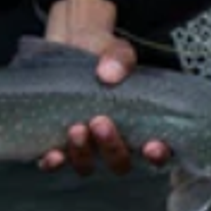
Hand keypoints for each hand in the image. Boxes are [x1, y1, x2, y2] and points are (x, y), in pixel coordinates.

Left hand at [37, 0, 172, 177]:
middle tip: (101, 122)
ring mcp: (84, 146)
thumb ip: (120, 59)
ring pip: (87, 165)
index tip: (152, 145)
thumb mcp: (115, 50)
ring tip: (76, 128)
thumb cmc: (99, 53)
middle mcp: (112, 142)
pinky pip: (55, 164)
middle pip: (118, 162)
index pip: (155, 151)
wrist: (64, 45)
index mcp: (137, 124)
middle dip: (112, 147)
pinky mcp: (55, 143)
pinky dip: (54, 163)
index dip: (157, 155)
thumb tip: (109, 74)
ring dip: (83, 153)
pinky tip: (53, 154)